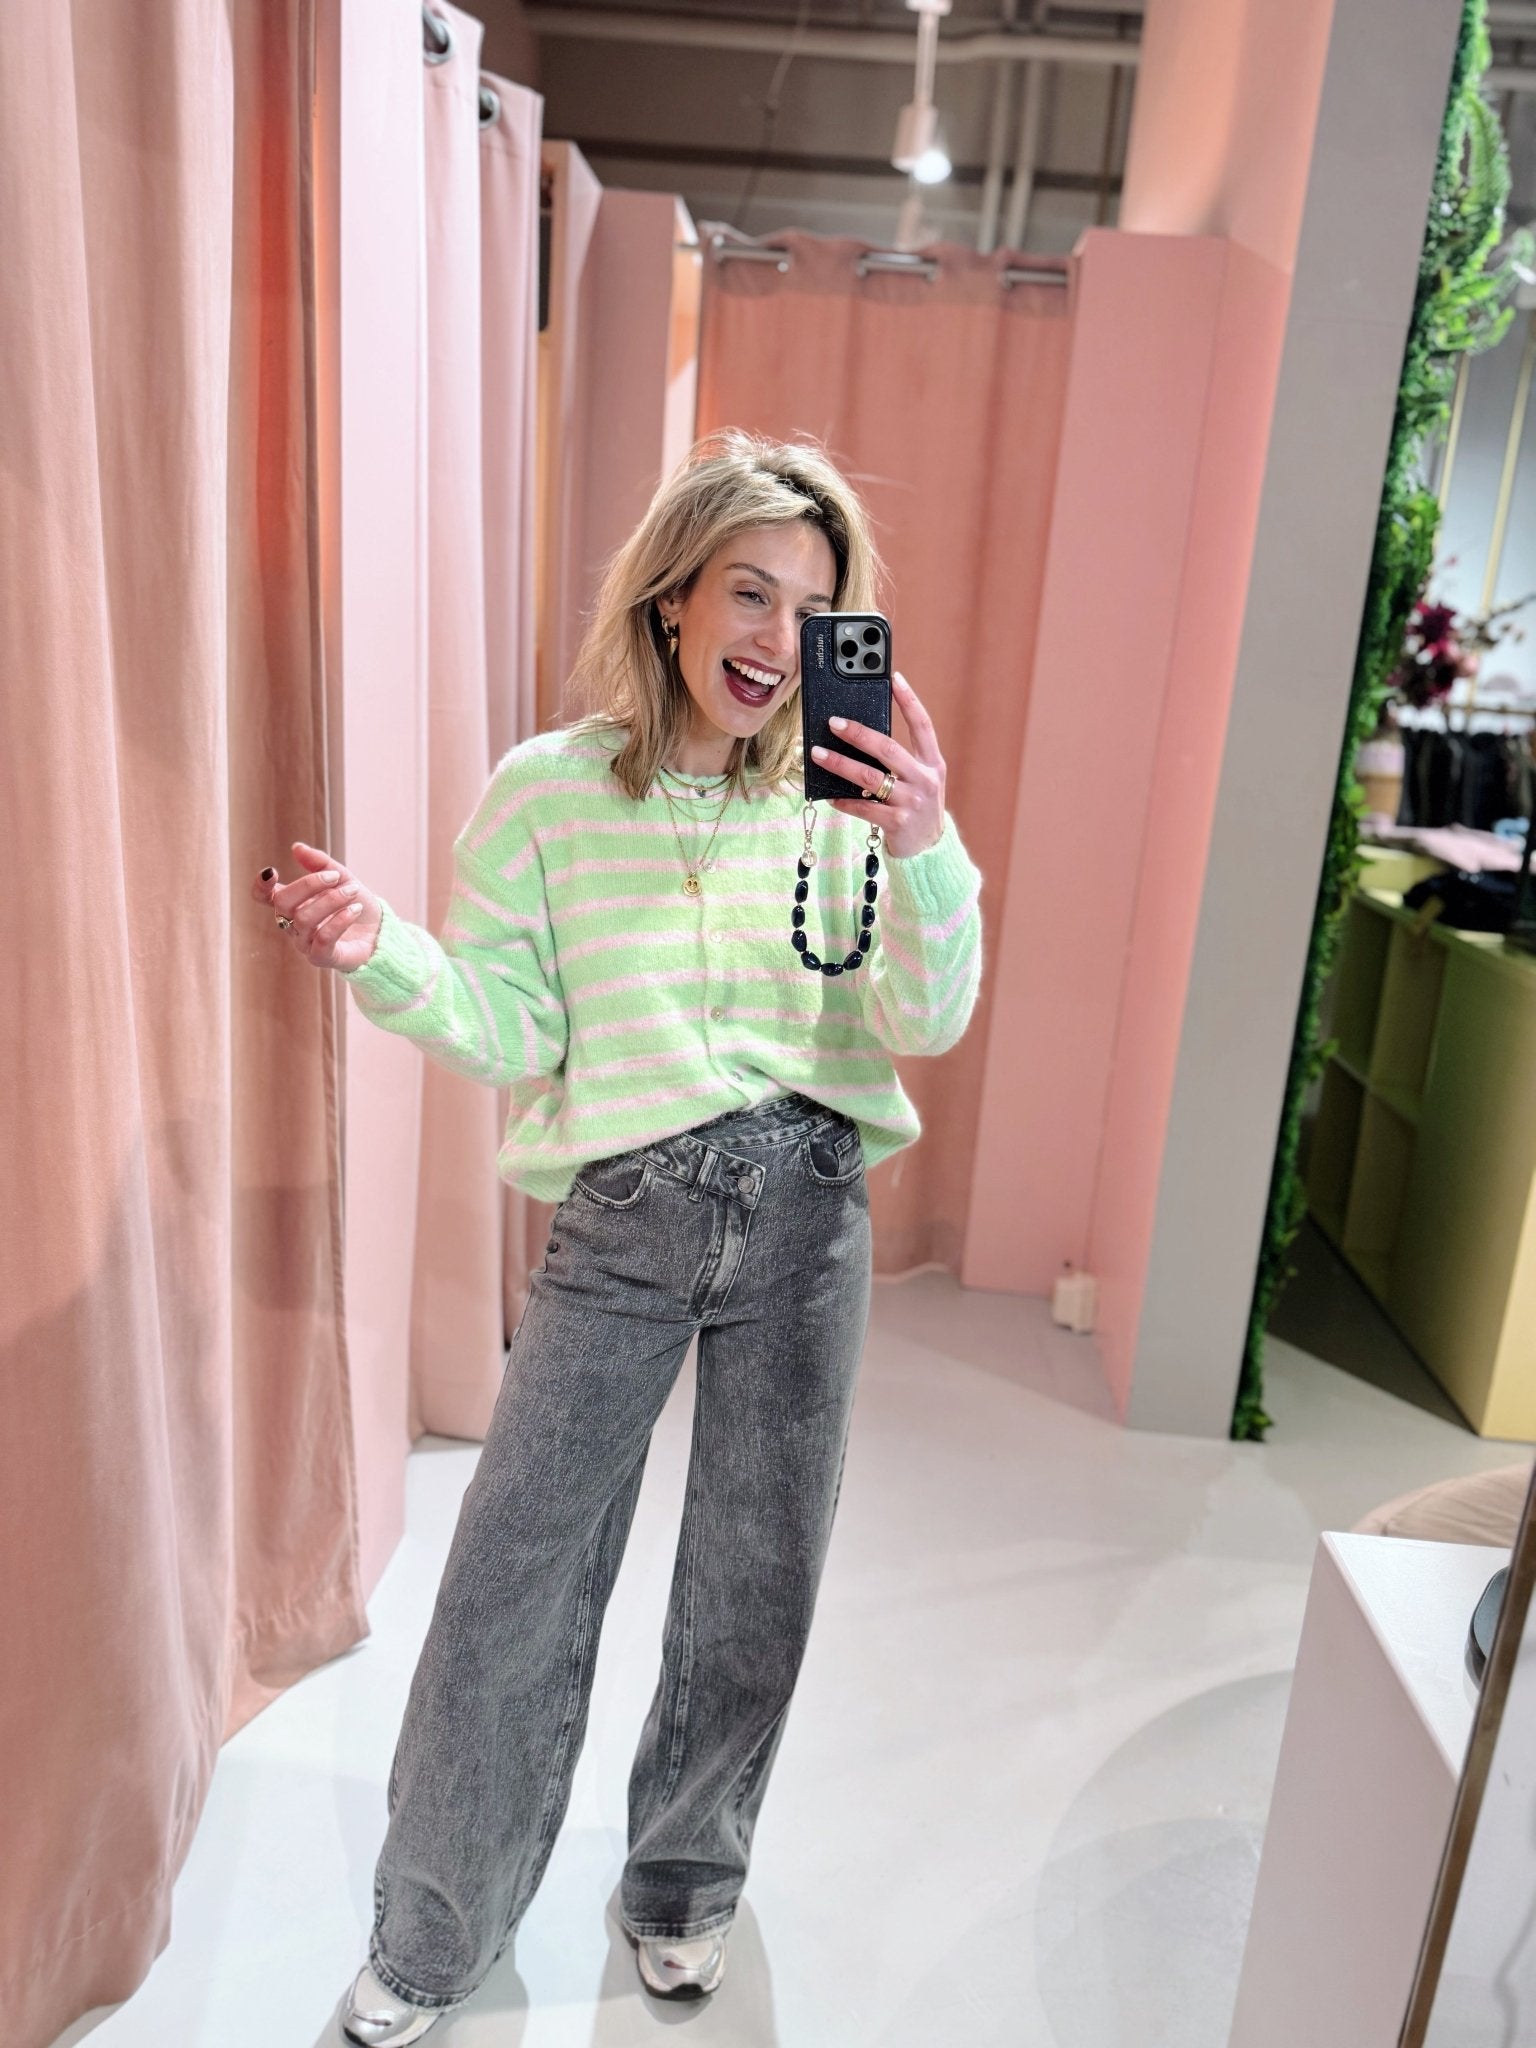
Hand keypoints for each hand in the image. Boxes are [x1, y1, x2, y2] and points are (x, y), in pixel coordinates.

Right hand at [252, 841, 380, 971]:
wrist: (380, 931)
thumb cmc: (355, 905)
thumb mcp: (341, 878)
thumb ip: (320, 863)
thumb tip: (296, 847)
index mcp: (293, 903)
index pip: (265, 897)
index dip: (261, 886)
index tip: (272, 872)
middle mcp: (293, 924)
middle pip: (283, 902)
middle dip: (309, 884)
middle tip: (336, 877)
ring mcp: (305, 943)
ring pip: (304, 918)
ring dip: (332, 899)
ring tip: (353, 891)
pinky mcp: (321, 957)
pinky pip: (322, 938)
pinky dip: (340, 920)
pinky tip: (355, 910)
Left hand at [810, 671, 945, 857]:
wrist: (929, 851)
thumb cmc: (916, 809)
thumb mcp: (919, 781)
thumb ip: (900, 762)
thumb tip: (861, 739)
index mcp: (933, 764)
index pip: (922, 725)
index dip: (909, 701)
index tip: (894, 679)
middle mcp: (925, 780)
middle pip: (888, 748)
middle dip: (858, 733)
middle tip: (833, 723)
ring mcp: (912, 802)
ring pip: (870, 777)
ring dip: (840, 764)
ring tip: (818, 754)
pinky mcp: (897, 823)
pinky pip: (864, 808)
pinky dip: (845, 801)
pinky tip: (830, 796)